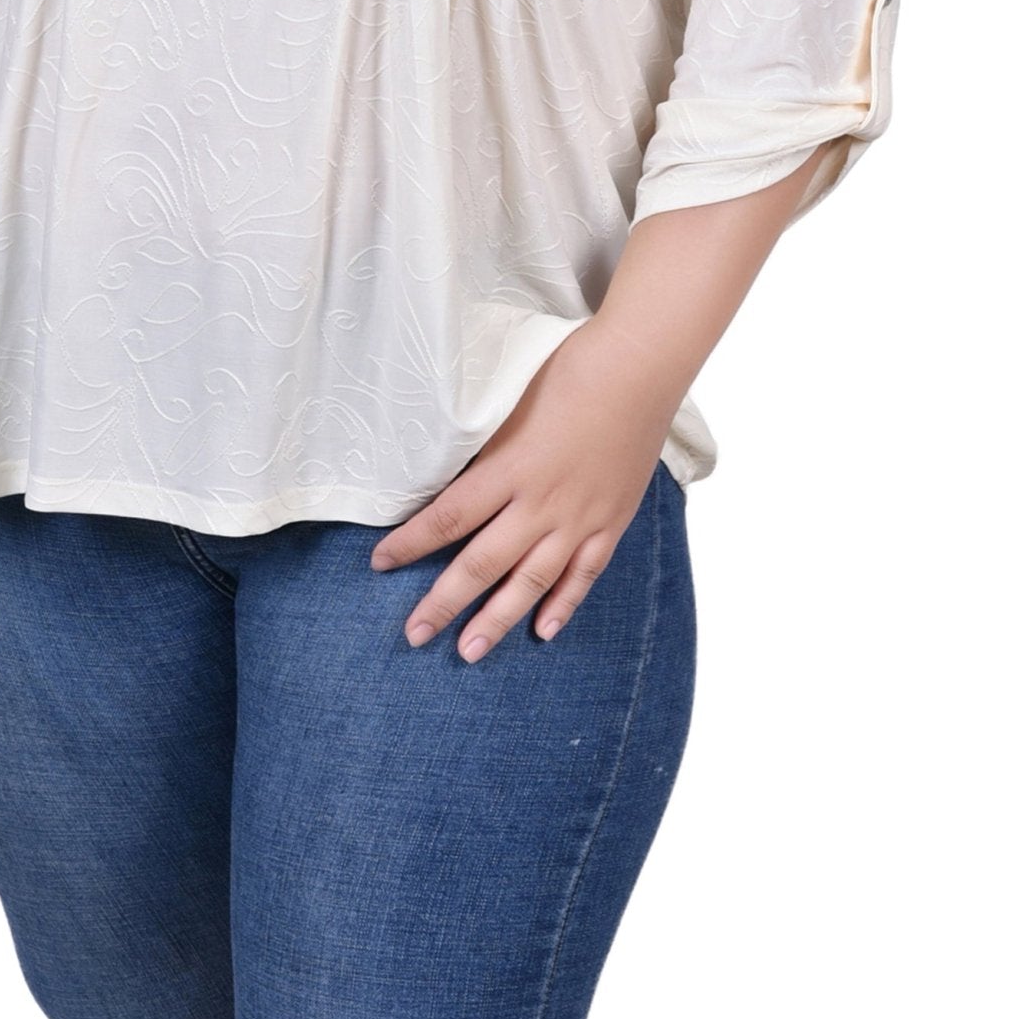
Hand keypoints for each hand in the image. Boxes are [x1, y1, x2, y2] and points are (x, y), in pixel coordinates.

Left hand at [368, 319, 682, 661]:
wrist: (638, 367)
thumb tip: (448, 478)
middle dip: (444, 602)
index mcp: (509, 468)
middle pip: (482, 563)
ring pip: (531, 581)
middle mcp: (541, 503)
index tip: (380, 563)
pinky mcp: (612, 520)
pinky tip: (543, 631)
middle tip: (414, 635)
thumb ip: (483, 449)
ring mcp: (580, 518)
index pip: (448, 517)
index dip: (410, 543)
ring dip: (497, 619)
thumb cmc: (567, 372)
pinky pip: (584, 574)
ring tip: (469, 651)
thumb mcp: (509, 405)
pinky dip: (564, 605)